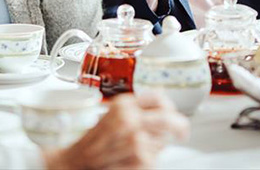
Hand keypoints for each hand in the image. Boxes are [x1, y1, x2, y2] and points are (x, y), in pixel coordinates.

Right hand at [44, 92, 188, 169]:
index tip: (172, 113)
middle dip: (179, 125)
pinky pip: (155, 158)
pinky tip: (132, 159)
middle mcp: (130, 118)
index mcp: (123, 104)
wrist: (77, 163)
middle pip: (168, 117)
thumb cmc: (94, 142)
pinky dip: (149, 160)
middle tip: (182, 132)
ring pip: (164, 141)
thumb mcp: (112, 115)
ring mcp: (136, 140)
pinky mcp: (140, 159)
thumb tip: (163, 104)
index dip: (169, 106)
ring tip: (137, 149)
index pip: (159, 97)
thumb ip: (135, 109)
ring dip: (157, 146)